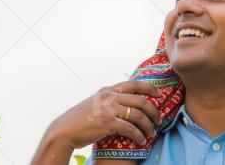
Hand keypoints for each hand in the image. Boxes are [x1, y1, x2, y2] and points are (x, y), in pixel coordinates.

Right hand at [44, 80, 162, 147]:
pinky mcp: (107, 123)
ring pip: (138, 115)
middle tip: (158, 119)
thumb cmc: (80, 119)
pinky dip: (139, 135)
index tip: (159, 94)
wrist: (65, 129)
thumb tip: (126, 103)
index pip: (134, 84)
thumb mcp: (96, 102)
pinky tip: (141, 140)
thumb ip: (110, 100)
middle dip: (153, 110)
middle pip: (141, 100)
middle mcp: (110, 97)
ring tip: (151, 133)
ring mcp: (108, 109)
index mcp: (108, 90)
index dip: (150, 88)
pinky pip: (130, 129)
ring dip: (148, 126)